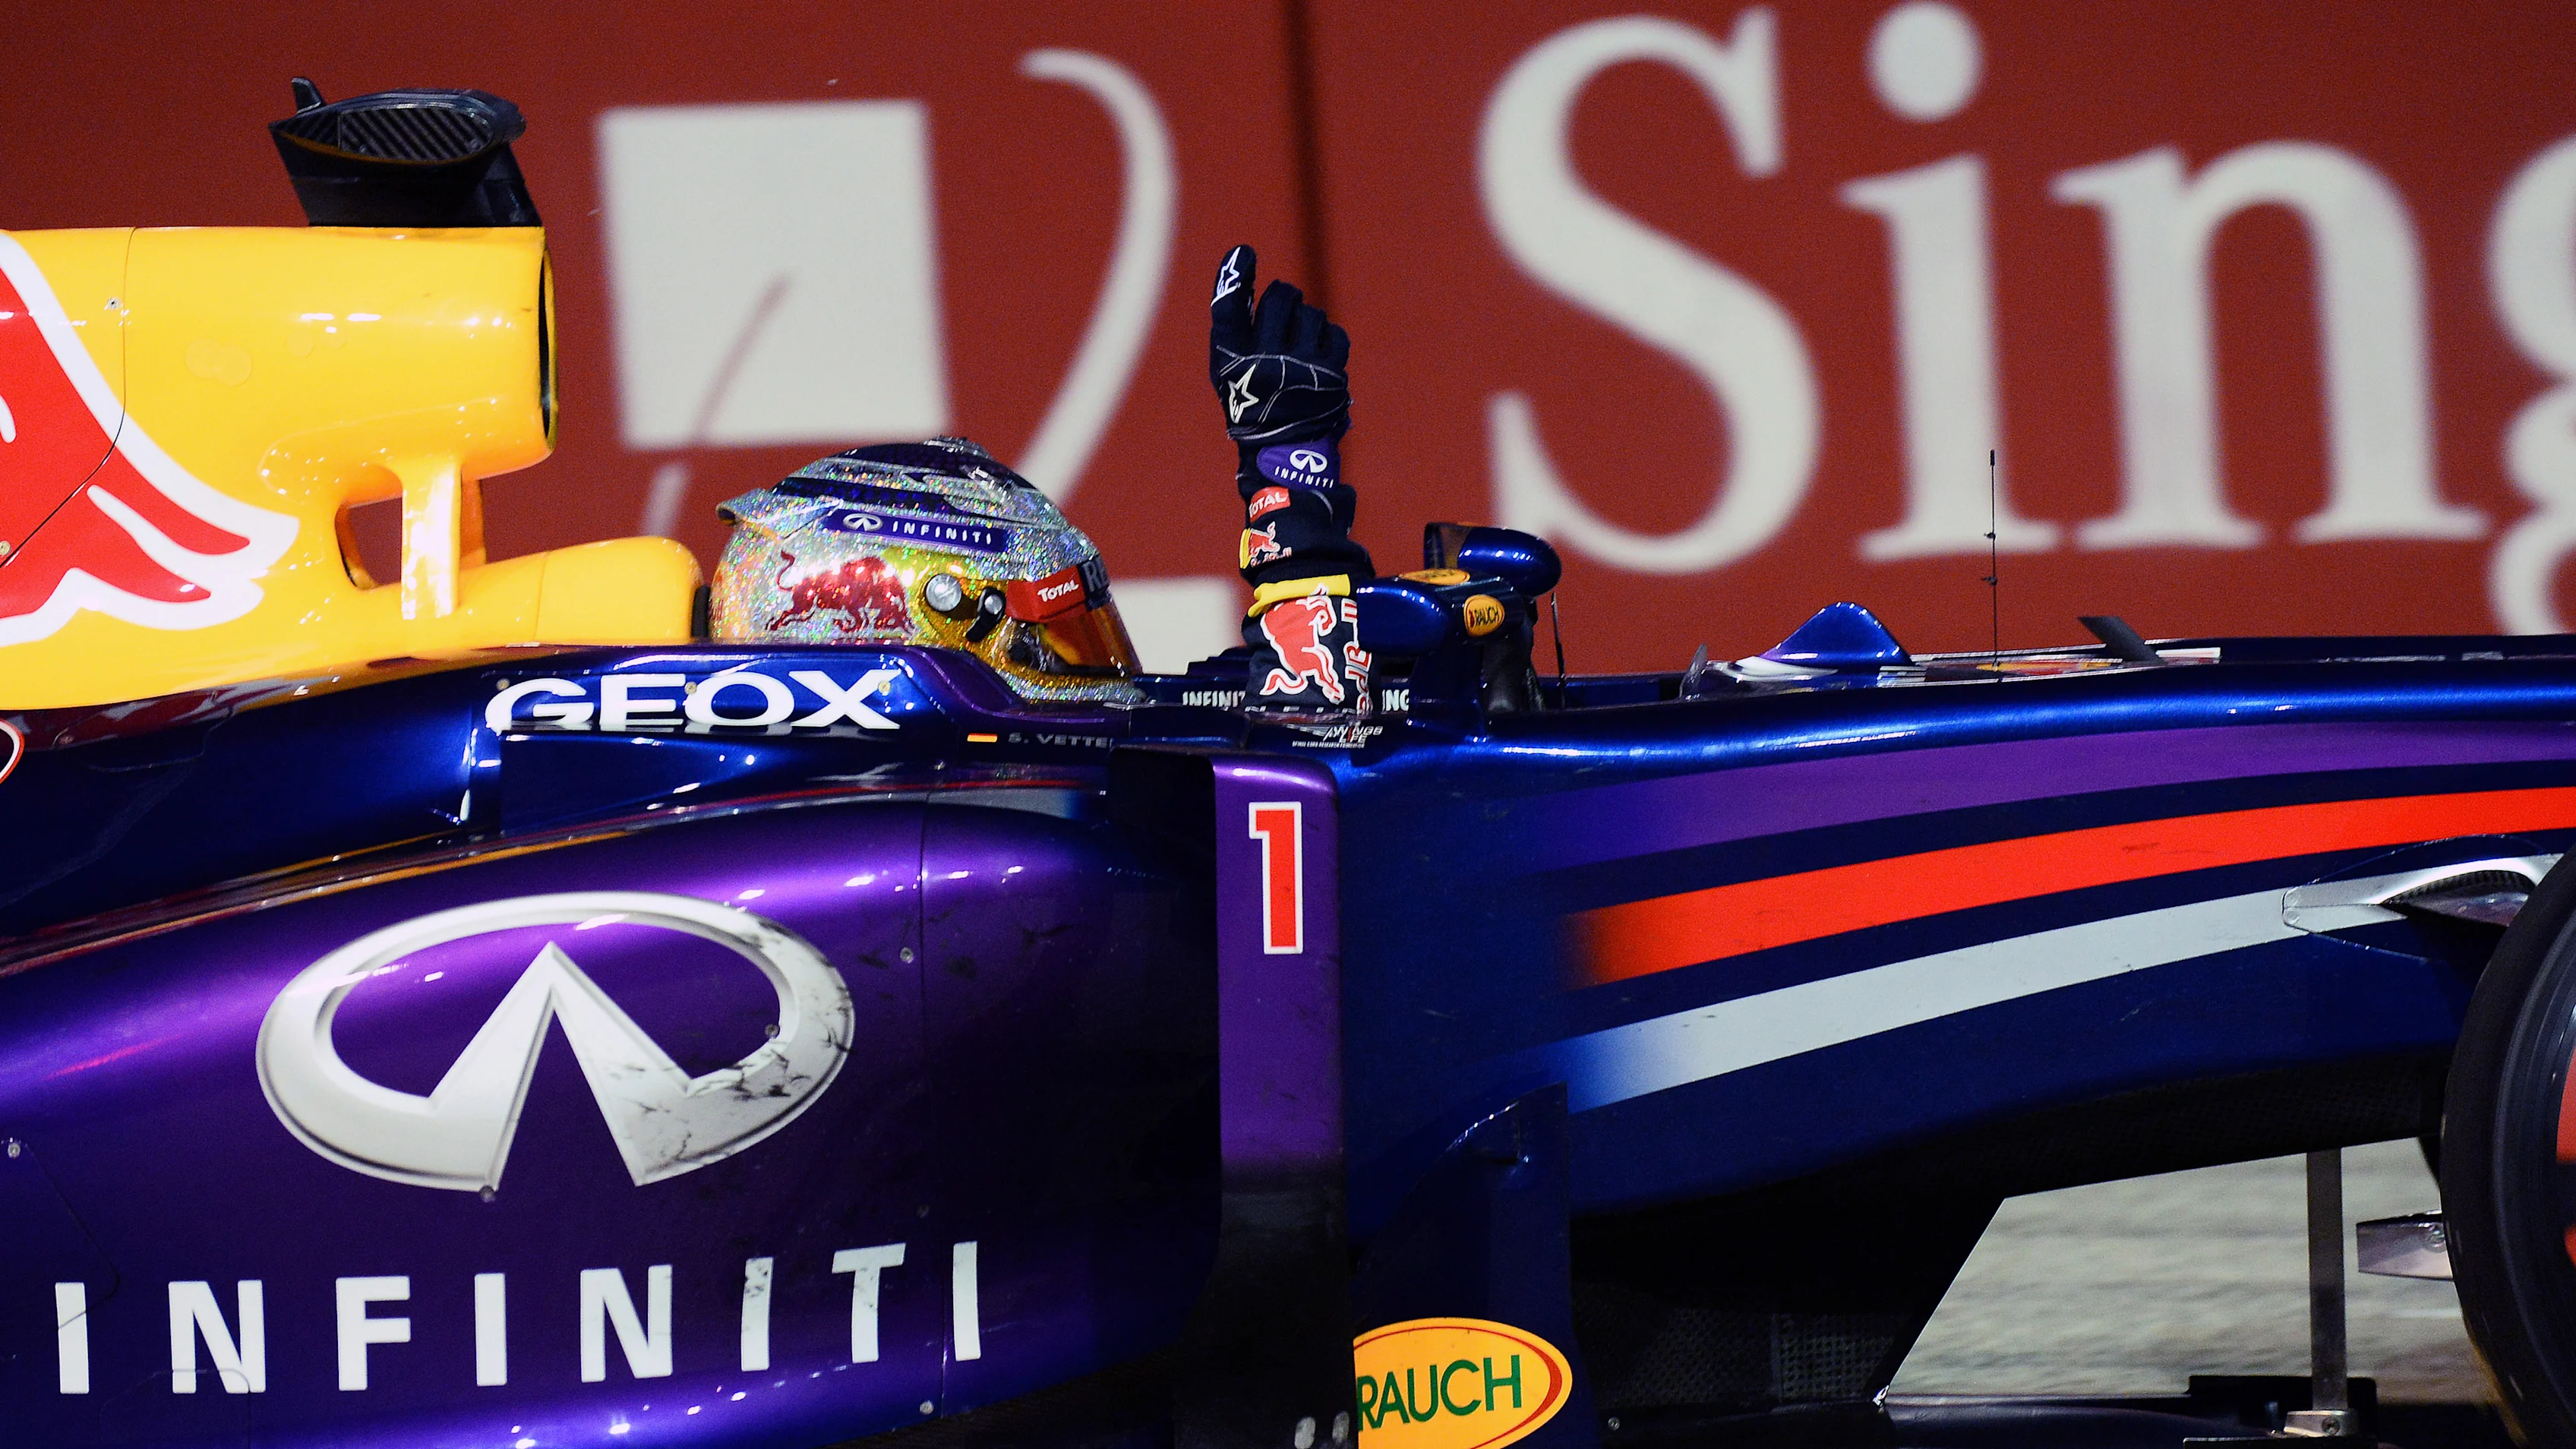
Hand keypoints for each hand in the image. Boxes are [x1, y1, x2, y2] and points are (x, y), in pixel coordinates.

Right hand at [1209, 244, 1350, 445]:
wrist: (1284, 452)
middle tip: (1284, 302)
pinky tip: (1318, 354)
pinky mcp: (1331, 375)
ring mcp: (1301, 367)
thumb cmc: (1252, 402)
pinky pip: (1334, 333)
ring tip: (1300, 343)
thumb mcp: (1232, 367)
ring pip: (1311, 314)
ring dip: (1307, 321)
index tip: (1244, 253)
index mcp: (1233, 360)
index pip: (1229, 310)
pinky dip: (1328, 338)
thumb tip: (1243, 263)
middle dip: (1285, 296)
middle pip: (1279, 300)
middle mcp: (1266, 361)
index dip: (1234, 278)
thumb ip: (1235, 325)